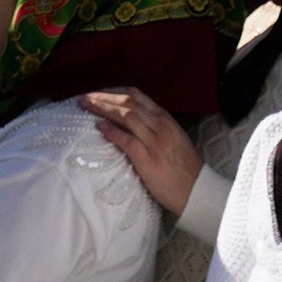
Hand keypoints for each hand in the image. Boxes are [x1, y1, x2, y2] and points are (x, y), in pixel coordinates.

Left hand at [77, 86, 202, 216]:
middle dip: (102, 97)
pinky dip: (111, 131)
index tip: (97, 93)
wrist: (197, 190)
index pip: (136, 96)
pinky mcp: (149, 159)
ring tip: (85, 107)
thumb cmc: (183, 168)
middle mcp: (160, 125)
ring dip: (102, 108)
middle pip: (127, 102)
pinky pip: (127, 140)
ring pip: (126, 116)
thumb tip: (129, 122)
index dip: (113, 92)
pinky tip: (99, 127)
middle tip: (84, 97)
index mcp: (165, 119)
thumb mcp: (171, 139)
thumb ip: (153, 128)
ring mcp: (155, 141)